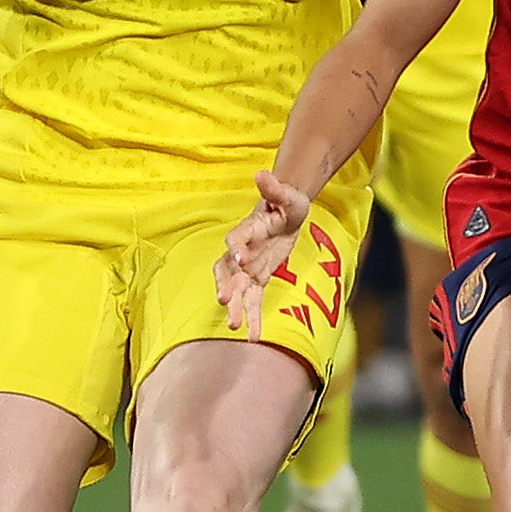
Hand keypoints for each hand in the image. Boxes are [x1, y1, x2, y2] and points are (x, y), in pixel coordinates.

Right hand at [211, 170, 316, 335]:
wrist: (286, 212)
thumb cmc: (286, 202)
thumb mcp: (287, 195)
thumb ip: (274, 188)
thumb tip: (263, 173)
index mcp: (248, 229)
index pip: (236, 238)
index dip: (236, 246)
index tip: (237, 257)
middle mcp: (241, 250)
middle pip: (228, 270)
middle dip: (225, 285)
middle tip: (223, 300)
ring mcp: (247, 268)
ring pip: (236, 290)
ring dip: (234, 307)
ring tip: (233, 326)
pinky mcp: (257, 279)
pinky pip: (252, 301)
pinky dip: (252, 319)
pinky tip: (253, 338)